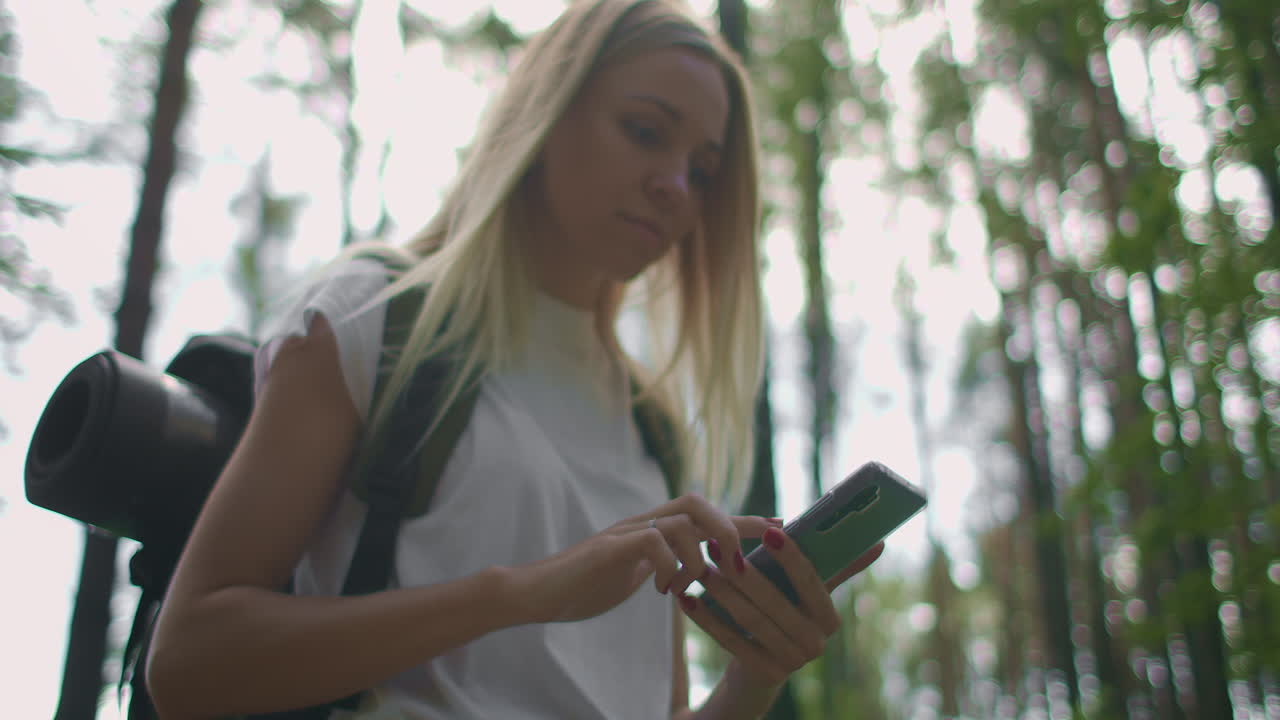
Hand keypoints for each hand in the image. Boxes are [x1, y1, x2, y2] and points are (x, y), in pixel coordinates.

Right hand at [510, 494, 780, 623]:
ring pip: (681, 520)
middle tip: (740, 563)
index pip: (704, 514)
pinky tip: (666, 590)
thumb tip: (695, 572)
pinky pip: (654, 541)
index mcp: (652, 529)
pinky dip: (671, 565)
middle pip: (697, 503)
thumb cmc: (586, 585)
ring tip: (702, 581)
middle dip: (728, 527)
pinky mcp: (610, 547)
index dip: (742, 519)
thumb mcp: (636, 575)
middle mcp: (642, 522)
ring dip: (701, 554)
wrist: (539, 593)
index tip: (779, 527)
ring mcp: (625, 531)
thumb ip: (663, 566)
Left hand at [679, 527, 884, 686]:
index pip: (813, 582)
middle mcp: (816, 644)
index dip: (792, 557)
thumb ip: (837, 568)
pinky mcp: (763, 674)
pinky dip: (707, 618)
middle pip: (774, 601)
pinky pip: (730, 640)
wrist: (761, 669)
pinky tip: (688, 598)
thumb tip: (879, 542)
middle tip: (717, 545)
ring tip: (700, 566)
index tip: (771, 532)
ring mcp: (790, 662)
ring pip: (749, 618)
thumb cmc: (785, 616)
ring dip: (721, 590)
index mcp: (829, 619)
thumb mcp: (808, 595)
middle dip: (743, 571)